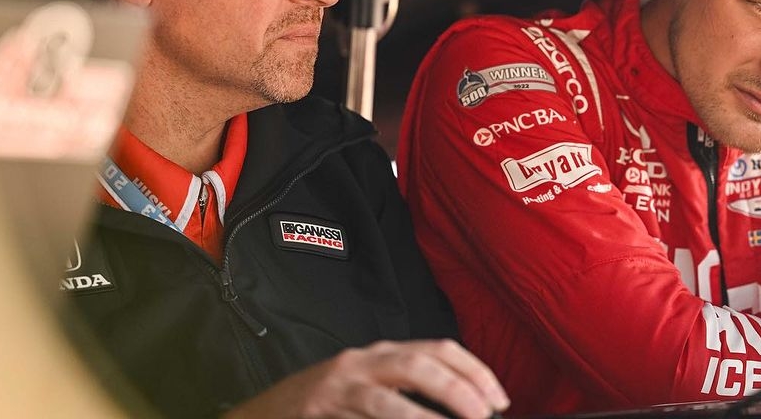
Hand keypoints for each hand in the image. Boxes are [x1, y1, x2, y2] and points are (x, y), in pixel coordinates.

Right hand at [224, 339, 509, 418]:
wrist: (261, 414)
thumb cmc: (325, 404)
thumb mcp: (370, 387)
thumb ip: (408, 391)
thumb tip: (464, 405)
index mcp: (381, 353)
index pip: (438, 349)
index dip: (474, 371)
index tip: (499, 399)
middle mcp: (362, 362)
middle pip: (419, 365)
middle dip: (458, 390)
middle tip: (483, 415)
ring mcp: (338, 389)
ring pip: (387, 401)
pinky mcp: (318, 413)